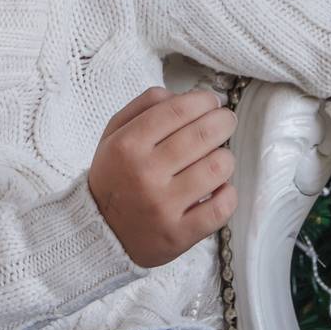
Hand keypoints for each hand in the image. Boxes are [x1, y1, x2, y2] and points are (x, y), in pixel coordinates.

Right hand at [86, 86, 237, 267]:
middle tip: (226, 122)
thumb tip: (183, 95)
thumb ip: (143, 106)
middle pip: (203, 135)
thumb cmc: (115, 176)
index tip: (212, 102)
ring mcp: (163, 206)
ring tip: (219, 157)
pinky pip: (221, 208)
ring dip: (225, 158)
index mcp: (127, 145)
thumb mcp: (114, 134)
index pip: (177, 111)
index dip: (203, 101)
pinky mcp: (179, 234)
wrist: (101, 231)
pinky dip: (229, 193)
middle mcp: (144, 174)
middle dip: (223, 122)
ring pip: (217, 168)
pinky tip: (220, 187)